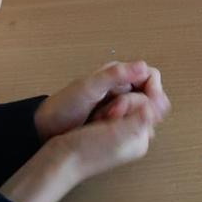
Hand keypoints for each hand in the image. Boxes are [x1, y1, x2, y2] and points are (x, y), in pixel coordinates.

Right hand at [3, 96, 159, 201]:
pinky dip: (103, 108)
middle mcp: (134, 135)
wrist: (59, 162)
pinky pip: (111, 108)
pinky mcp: (105, 130)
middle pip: (138, 102)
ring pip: (124, 102)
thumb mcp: (118, 133)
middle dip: (122, 101)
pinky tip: (94, 118)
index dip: (134, 98)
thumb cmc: (87, 149)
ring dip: (111, 103)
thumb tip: (159, 104)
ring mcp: (120, 133)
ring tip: (98, 117)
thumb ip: (140, 118)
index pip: (151, 104)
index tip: (117, 106)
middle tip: (106, 115)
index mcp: (142, 138)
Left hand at [34, 60, 169, 139]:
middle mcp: (123, 88)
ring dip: (136, 119)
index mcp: (118, 74)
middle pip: (150, 95)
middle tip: (120, 116)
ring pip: (144, 111)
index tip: (151, 106)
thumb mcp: (88, 88)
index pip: (151, 76)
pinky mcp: (117, 122)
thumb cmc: (64, 106)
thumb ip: (114, 75)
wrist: (46, 129)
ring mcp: (121, 105)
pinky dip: (132, 129)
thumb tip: (144, 67)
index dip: (155, 90)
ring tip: (113, 124)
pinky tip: (121, 134)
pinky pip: (135, 124)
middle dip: (142, 107)